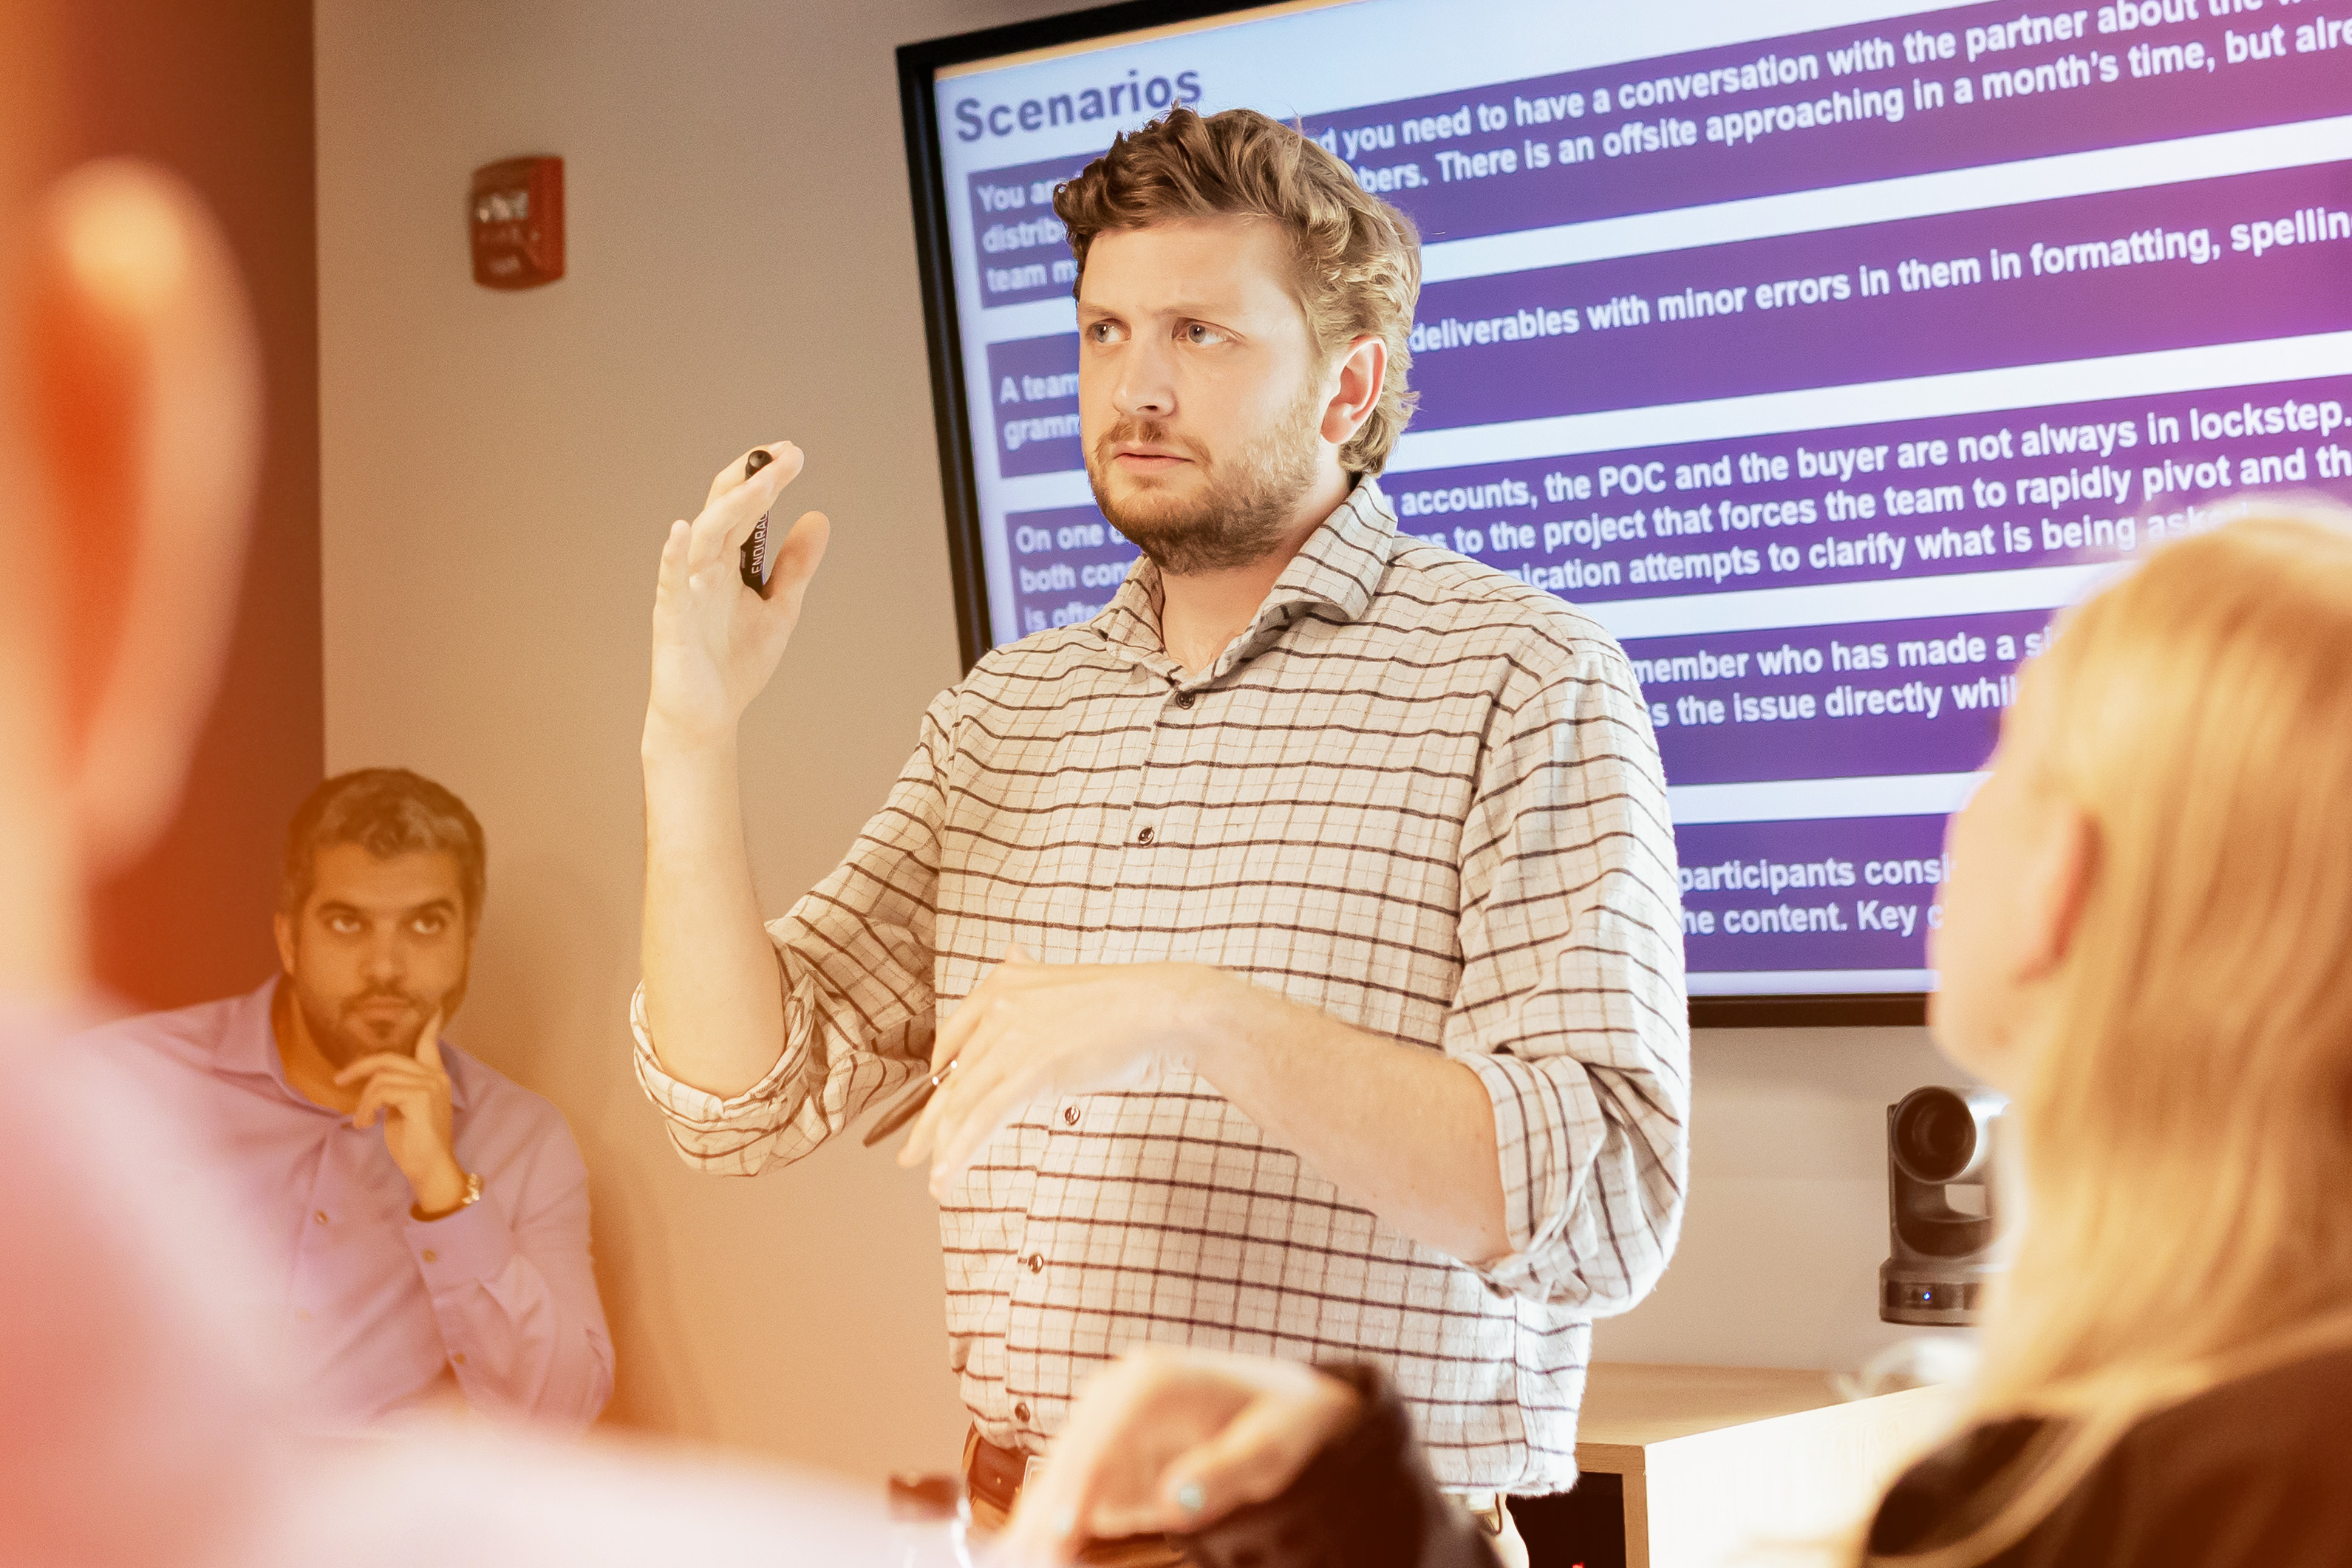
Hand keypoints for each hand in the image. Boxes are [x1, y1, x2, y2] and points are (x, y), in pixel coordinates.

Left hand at [335, 1011, 465, 1215]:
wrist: (430, 1167)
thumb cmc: (416, 1143)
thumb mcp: (405, 1109)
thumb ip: (400, 1089)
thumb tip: (379, 1081)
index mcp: (435, 1078)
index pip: (430, 1044)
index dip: (428, 1026)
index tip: (432, 1010)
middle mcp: (435, 1076)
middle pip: (389, 1058)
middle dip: (360, 1067)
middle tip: (340, 1080)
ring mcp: (429, 1085)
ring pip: (380, 1078)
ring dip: (363, 1100)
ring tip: (362, 1120)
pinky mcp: (419, 1097)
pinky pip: (380, 1091)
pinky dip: (367, 1107)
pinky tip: (367, 1123)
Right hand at [645, 442, 829, 750]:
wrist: (708, 715)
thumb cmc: (734, 662)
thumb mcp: (781, 607)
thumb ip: (796, 565)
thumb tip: (818, 517)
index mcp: (726, 562)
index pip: (745, 507)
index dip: (767, 478)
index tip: (794, 454)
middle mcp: (704, 567)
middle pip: (725, 509)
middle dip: (755, 479)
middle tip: (789, 454)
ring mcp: (686, 590)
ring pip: (705, 535)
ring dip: (734, 505)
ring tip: (763, 481)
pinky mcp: (672, 620)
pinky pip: (670, 583)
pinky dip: (674, 555)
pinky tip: (682, 528)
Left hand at [898, 946, 1240, 1197]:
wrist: (1164, 1007)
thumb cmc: (1124, 1001)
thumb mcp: (1065, 981)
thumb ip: (1030, 975)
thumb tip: (1012, 951)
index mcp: (1004, 981)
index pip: (953, 1037)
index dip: (938, 1078)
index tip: (934, 1104)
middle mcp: (999, 1006)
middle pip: (952, 1077)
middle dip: (930, 1123)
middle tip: (910, 1155)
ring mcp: (1012, 1037)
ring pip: (963, 1103)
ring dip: (943, 1148)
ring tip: (934, 1181)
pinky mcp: (1031, 1069)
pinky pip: (984, 1117)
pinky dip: (962, 1151)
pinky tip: (948, 1176)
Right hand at [1002, 1347, 1361, 1562]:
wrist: (1284, 1405)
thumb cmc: (1281, 1422)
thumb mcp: (1269, 1447)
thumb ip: (1224, 1473)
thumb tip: (1175, 1501)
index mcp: (1150, 1383)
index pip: (1100, 1439)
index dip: (1077, 1486)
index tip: (1062, 1531)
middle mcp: (1115, 1395)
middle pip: (1067, 1460)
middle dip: (1046, 1514)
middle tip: (1035, 1562)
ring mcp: (1104, 1425)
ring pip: (1058, 1478)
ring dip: (1039, 1524)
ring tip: (1028, 1562)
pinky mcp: (1105, 1455)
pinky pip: (1070, 1492)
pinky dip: (1054, 1525)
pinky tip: (1039, 1555)